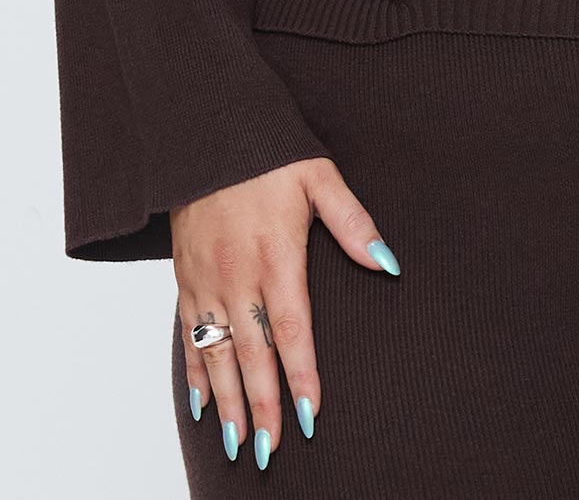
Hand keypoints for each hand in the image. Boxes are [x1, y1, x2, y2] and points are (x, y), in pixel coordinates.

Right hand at [171, 156, 400, 466]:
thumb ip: (352, 222)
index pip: (292, 328)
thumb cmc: (268, 153)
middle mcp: (237, 276)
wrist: (204, 134)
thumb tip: (388, 262)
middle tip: (272, 450)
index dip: (302, 373)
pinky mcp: (185, 279)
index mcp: (276, 254)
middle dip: (264, 405)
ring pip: (216, 354)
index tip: (310, 414)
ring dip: (228, 402)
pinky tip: (203, 404)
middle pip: (253, 353)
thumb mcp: (319, 176)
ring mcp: (207, 281)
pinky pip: (188, 336)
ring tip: (238, 443)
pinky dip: (194, 373)